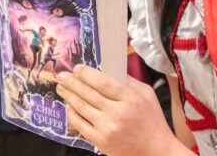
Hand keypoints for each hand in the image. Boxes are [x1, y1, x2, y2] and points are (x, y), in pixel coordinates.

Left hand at [56, 65, 181, 155]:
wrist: (155, 151)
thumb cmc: (152, 120)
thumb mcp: (147, 94)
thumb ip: (129, 81)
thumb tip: (110, 68)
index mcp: (130, 98)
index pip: (103, 82)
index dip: (87, 74)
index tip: (77, 68)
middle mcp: (117, 113)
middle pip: (89, 94)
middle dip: (72, 82)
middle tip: (62, 75)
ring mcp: (107, 128)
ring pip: (82, 108)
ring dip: (69, 96)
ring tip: (61, 87)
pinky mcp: (101, 141)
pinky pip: (80, 125)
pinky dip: (72, 114)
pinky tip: (68, 106)